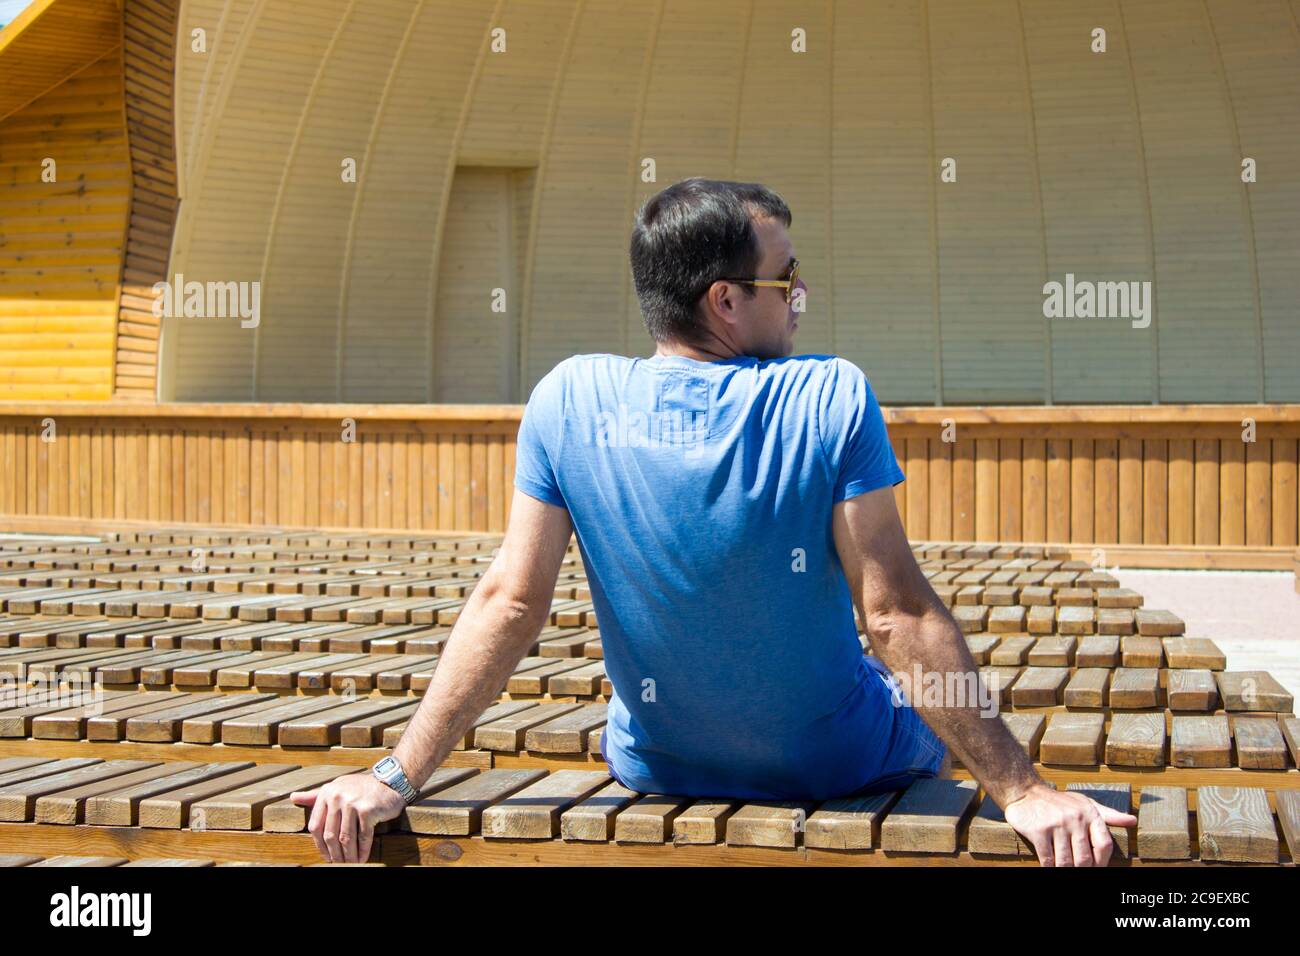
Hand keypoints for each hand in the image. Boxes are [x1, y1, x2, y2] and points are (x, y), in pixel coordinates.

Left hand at [291, 772, 406, 863]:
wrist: (389, 782)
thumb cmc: (361, 787)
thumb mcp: (337, 787)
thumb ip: (315, 795)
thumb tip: (293, 797)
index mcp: (327, 793)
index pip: (316, 826)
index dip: (320, 845)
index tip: (326, 855)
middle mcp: (337, 796)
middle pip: (330, 835)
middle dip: (334, 854)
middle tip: (338, 864)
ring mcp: (352, 803)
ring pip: (346, 838)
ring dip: (348, 856)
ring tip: (351, 864)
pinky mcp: (367, 810)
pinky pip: (363, 837)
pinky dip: (363, 851)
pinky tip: (362, 858)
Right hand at [1003, 783, 1136, 866]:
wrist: (1026, 792)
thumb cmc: (1060, 802)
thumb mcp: (1085, 803)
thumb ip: (1108, 815)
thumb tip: (1132, 821)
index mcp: (1089, 814)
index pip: (1104, 845)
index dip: (1102, 863)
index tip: (1096, 868)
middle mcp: (1074, 818)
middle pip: (1084, 859)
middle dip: (1081, 870)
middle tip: (1078, 871)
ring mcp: (1056, 824)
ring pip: (1065, 862)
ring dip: (1065, 870)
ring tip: (1065, 869)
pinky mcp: (1038, 830)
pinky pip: (1047, 859)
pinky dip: (1049, 868)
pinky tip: (1049, 867)